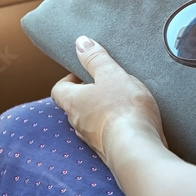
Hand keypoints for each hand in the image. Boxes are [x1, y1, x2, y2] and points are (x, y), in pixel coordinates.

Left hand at [51, 36, 165, 164]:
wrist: (137, 150)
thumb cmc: (122, 109)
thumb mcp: (111, 75)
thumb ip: (96, 59)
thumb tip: (80, 42)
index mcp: (73, 103)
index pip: (59, 90)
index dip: (68, 79)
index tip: (83, 72)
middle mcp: (78, 124)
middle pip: (75, 106)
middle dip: (87, 95)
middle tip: (105, 84)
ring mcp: (93, 141)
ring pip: (91, 123)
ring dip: (101, 112)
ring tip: (121, 102)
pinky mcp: (109, 152)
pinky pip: (107, 136)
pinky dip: (114, 127)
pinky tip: (131, 122)